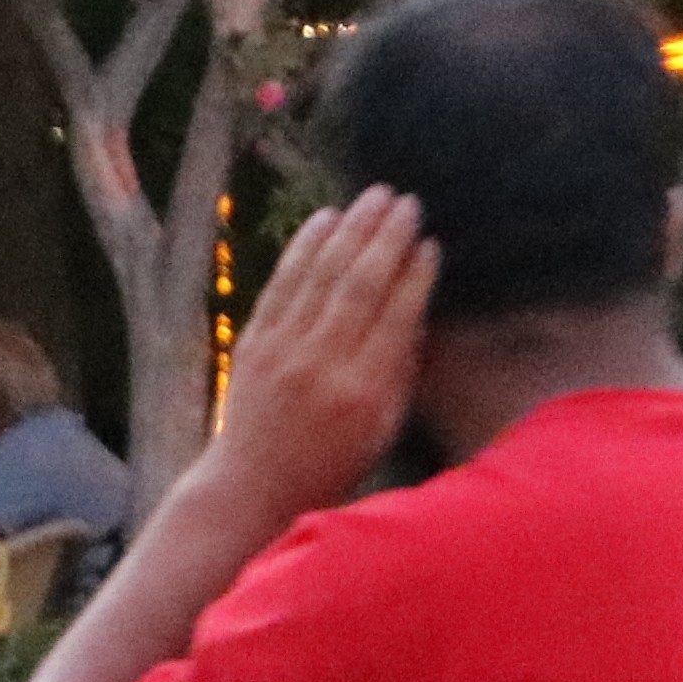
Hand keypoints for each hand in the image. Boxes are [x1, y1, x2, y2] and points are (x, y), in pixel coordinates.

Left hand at [196, 190, 434, 521]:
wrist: (252, 486)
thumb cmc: (330, 461)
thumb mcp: (382, 426)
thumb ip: (402, 366)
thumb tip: (418, 305)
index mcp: (364, 390)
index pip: (397, 314)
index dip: (415, 273)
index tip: (430, 241)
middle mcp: (322, 364)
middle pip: (359, 284)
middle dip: (386, 237)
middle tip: (407, 202)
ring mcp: (283, 350)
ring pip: (320, 275)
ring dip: (350, 229)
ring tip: (375, 195)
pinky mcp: (253, 342)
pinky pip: (281, 283)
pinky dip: (303, 247)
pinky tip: (324, 219)